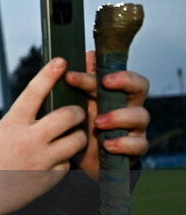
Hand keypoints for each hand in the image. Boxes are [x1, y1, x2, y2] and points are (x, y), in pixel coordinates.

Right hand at [0, 58, 87, 214]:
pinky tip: (50, 165)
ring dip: (77, 137)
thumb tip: (45, 110)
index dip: (49, 74)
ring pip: (77, 140)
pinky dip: (62, 162)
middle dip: (76, 112)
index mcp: (11, 124)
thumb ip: (21, 122)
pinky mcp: (49, 179)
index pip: (34, 92)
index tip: (61, 60)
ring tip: (70, 139)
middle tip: (74, 114)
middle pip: (67, 115)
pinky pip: (67, 164)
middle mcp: (29, 140)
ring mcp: (41, 160)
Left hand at [64, 50, 149, 178]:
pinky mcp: (134, 149)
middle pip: (140, 87)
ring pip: (140, 116)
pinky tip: (107, 144)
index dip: (104, 69)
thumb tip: (87, 55)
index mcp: (114, 94)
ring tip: (98, 123)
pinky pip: (138, 144)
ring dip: (118, 116)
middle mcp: (128, 107)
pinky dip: (123, 143)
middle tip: (105, 83)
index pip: (120, 74)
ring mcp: (134, 128)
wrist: (80, 160)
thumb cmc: (80, 127)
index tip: (81, 73)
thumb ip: (80, 83)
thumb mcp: (75, 105)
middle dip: (125, 81)